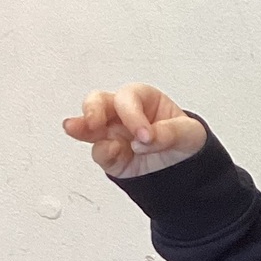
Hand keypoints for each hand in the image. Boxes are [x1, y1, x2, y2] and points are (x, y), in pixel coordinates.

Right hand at [63, 84, 206, 178]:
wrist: (184, 162)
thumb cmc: (182, 136)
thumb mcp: (188, 132)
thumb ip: (169, 133)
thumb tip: (144, 140)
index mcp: (140, 98)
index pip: (127, 99)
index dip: (133, 115)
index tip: (145, 136)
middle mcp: (121, 113)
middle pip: (97, 102)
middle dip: (92, 109)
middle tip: (93, 122)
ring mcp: (112, 134)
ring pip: (88, 127)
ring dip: (81, 128)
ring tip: (72, 129)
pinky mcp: (111, 156)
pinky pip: (100, 153)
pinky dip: (102, 153)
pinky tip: (110, 153)